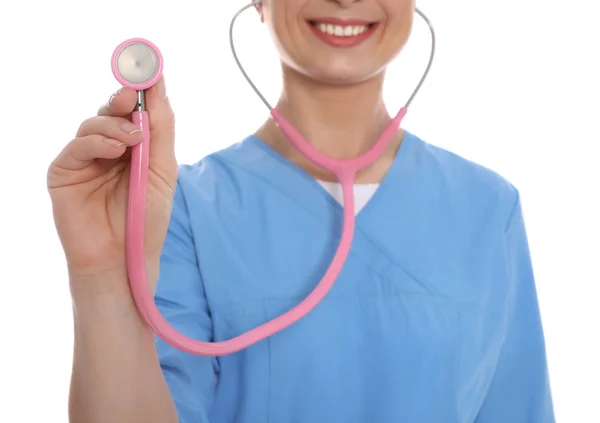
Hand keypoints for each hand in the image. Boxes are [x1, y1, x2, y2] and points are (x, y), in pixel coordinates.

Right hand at [48, 76, 176, 292]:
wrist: (124, 260)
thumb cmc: (146, 220)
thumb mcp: (162, 172)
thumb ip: (161, 132)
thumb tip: (159, 89)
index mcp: (134, 148)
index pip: (136, 111)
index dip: (142, 88)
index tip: (151, 67)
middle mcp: (108, 149)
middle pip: (113, 111)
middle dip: (125, 99)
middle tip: (134, 95)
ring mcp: (85, 160)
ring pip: (94, 123)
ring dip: (114, 124)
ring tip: (133, 139)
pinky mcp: (64, 172)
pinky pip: (77, 146)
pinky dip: (96, 142)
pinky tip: (114, 149)